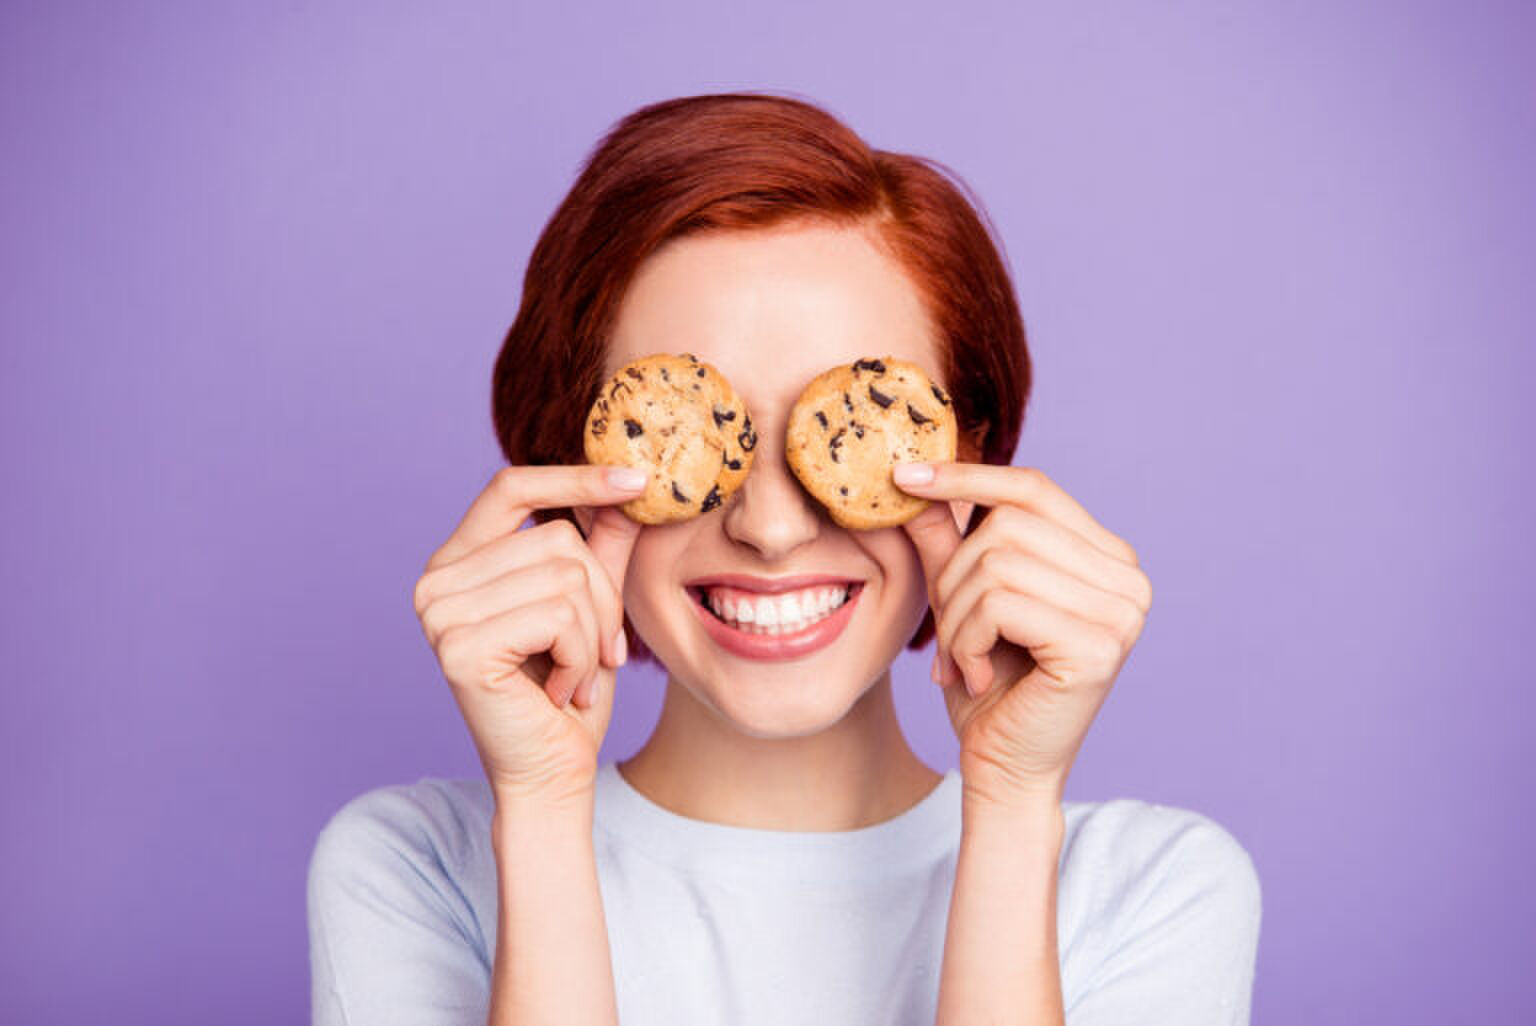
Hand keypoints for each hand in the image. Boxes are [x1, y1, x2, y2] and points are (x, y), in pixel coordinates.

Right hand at [412, 464, 645, 802]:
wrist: (552, 774)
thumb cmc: (568, 691)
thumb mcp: (590, 606)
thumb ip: (599, 545)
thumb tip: (629, 483)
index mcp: (459, 560)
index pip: (510, 486)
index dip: (574, 477)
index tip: (638, 480)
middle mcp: (437, 580)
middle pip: (557, 537)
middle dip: (600, 598)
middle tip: (595, 653)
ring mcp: (440, 612)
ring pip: (565, 576)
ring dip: (592, 634)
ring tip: (574, 676)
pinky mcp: (461, 646)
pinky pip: (559, 616)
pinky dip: (580, 657)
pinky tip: (560, 692)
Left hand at [895, 462, 1152, 802]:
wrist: (1002, 768)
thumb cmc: (987, 685)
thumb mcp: (962, 599)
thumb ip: (948, 538)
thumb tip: (913, 474)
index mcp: (1106, 558)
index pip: (1033, 489)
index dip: (968, 477)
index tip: (904, 477)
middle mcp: (1128, 579)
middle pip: (1007, 524)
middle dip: (954, 578)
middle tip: (950, 635)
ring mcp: (1122, 612)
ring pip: (997, 562)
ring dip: (956, 617)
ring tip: (962, 658)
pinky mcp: (1099, 645)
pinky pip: (999, 604)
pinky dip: (966, 641)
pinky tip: (976, 677)